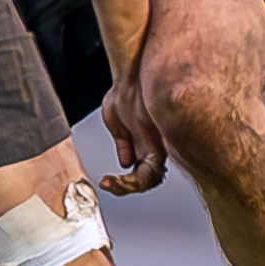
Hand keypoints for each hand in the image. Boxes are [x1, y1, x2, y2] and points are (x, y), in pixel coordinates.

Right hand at [99, 77, 165, 196]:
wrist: (130, 78)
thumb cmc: (125, 92)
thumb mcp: (116, 120)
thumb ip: (123, 142)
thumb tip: (126, 162)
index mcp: (147, 144)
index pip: (143, 173)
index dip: (126, 182)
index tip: (107, 181)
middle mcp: (155, 147)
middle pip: (147, 180)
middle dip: (126, 187)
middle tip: (109, 184)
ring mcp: (157, 146)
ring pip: (149, 180)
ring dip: (127, 187)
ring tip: (110, 183)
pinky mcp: (156, 144)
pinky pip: (148, 172)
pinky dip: (131, 181)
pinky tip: (116, 178)